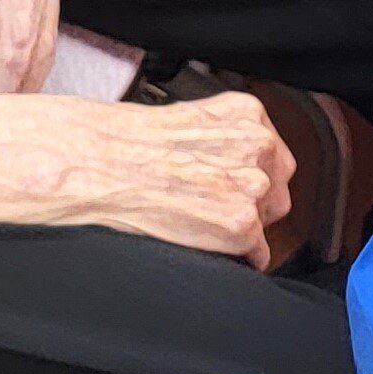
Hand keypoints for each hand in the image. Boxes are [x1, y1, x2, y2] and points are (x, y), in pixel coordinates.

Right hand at [0, 90, 295, 263]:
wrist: (95, 163)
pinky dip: (233, 258)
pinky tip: (199, 242)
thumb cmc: (124, 143)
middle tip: (206, 208)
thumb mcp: (188, 120)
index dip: (249, 179)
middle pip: (277, 191)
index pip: (274, 157)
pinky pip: (257, 256)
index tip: (226, 189)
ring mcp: (253, 186)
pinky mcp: (241, 225)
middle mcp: (258, 146)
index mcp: (247, 115)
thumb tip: (238, 164)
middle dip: (251, 205)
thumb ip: (224, 140)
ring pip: (268, 224)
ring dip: (241, 231)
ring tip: (196, 223)